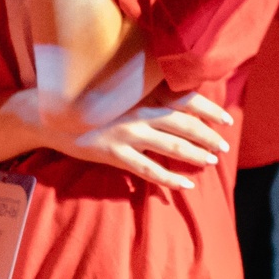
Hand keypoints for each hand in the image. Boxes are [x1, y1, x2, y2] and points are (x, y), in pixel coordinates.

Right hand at [20, 85, 233, 190]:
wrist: (52, 117)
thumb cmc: (90, 104)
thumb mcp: (119, 93)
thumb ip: (145, 95)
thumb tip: (175, 96)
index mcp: (142, 94)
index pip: (184, 99)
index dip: (209, 110)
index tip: (227, 119)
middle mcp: (138, 112)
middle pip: (184, 124)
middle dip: (208, 136)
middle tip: (224, 146)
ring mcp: (127, 133)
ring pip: (171, 146)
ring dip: (195, 155)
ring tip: (211, 161)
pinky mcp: (115, 154)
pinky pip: (149, 170)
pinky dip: (170, 179)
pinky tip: (185, 185)